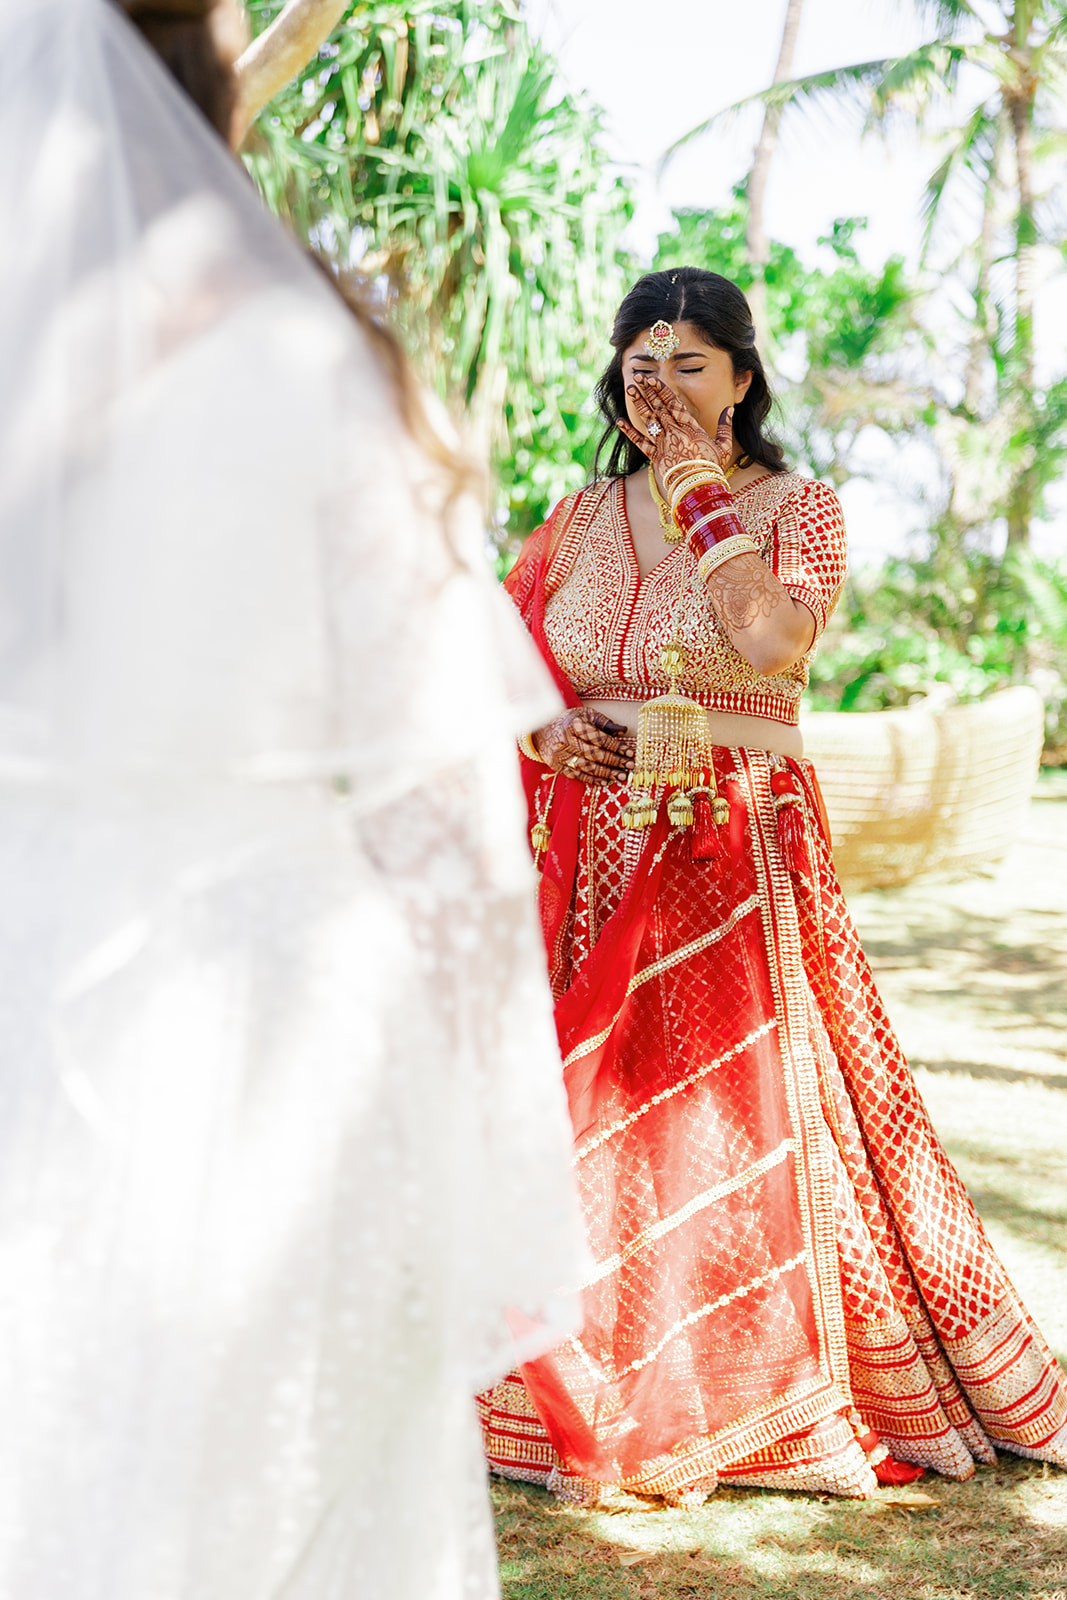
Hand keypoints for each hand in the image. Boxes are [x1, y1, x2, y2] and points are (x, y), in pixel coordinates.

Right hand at [534, 709, 633, 785]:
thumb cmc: (568, 720)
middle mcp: (566, 740)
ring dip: (606, 773)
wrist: (540, 729)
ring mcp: (560, 755)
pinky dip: (591, 780)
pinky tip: (605, 782)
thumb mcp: (585, 715)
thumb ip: (604, 722)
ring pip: (587, 767)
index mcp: (574, 725)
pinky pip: (577, 775)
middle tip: (630, 766)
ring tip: (622, 776)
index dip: (617, 746)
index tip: (630, 752)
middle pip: (595, 754)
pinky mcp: (556, 766)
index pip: (600, 738)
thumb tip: (623, 730)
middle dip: (615, 761)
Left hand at [617, 374, 732, 482]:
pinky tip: (619, 421)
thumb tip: (729, 410)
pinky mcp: (655, 457)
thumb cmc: (712, 468)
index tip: (652, 379)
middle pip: (658, 407)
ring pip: (648, 420)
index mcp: (690, 427)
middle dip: (647, 390)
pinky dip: (629, 432)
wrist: (698, 489)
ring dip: (638, 403)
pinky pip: (639, 443)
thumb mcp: (723, 446)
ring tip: (630, 389)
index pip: (673, 403)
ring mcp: (663, 444)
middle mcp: (674, 432)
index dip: (661, 389)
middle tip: (637, 376)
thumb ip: (725, 426)